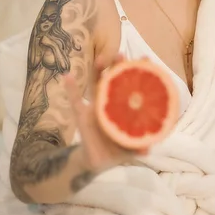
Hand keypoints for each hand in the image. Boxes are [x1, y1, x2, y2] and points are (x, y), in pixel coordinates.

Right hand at [64, 54, 147, 174]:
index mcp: (123, 106)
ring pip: (96, 84)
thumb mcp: (129, 148)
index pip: (131, 86)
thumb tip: (146, 150)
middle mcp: (110, 102)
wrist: (98, 159)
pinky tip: (67, 76)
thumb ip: (137, 147)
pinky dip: (70, 88)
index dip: (138, 73)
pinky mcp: (82, 115)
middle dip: (118, 66)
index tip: (145, 60)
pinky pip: (75, 100)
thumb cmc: (118, 148)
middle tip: (122, 55)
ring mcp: (95, 107)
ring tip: (100, 58)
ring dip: (97, 70)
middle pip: (114, 79)